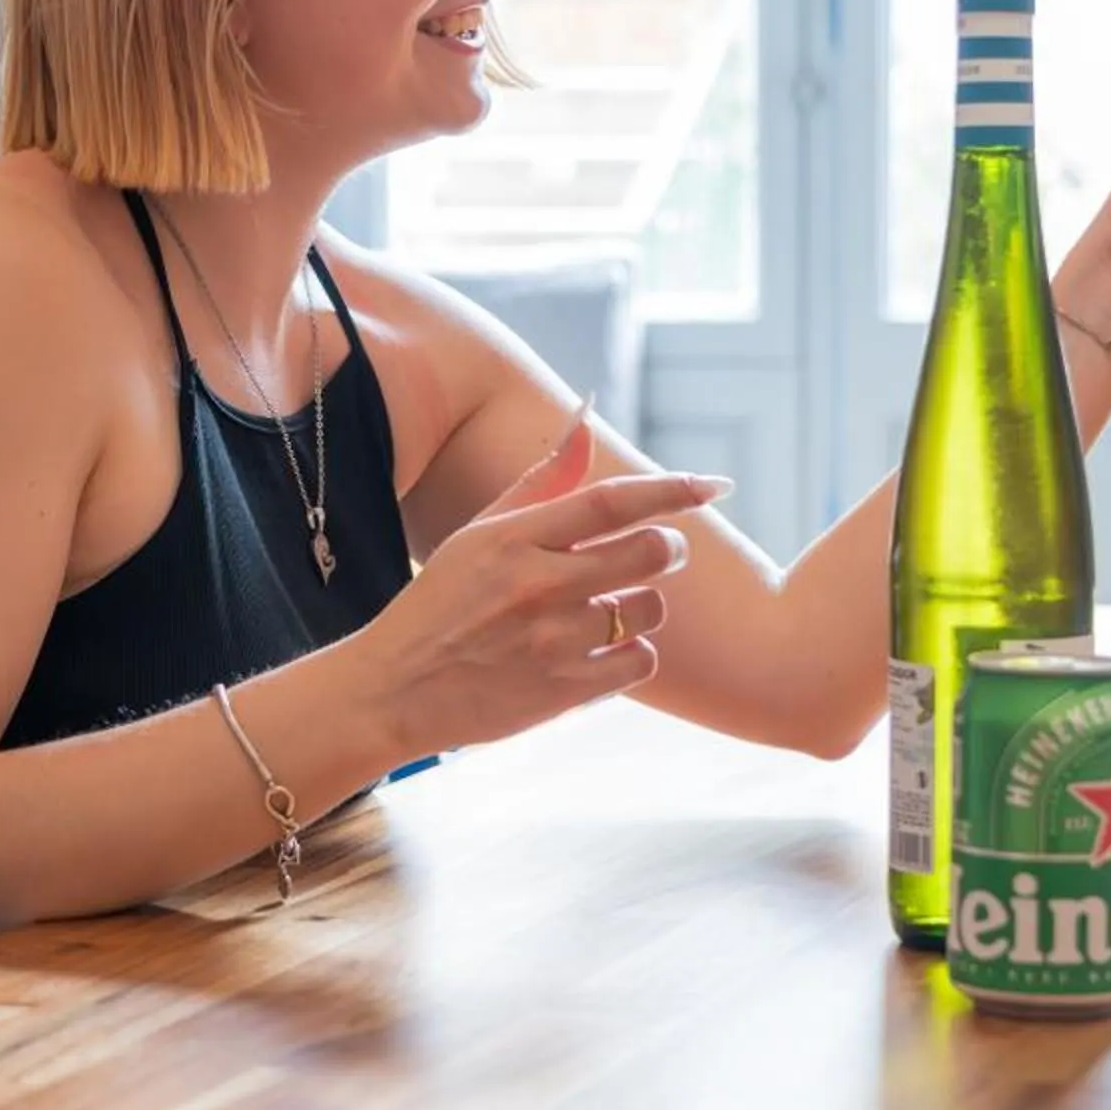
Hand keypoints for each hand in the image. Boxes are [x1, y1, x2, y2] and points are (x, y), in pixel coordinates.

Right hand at [350, 410, 727, 758]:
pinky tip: (599, 652)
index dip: (673, 489)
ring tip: (604, 612)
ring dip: (642, 607)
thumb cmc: (440, 604)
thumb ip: (540, 481)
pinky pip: (641, 661)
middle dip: (667, 549)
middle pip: (651, 553)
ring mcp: (553, 641)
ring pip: (651, 610)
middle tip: (654, 553)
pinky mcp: (564, 691)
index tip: (715, 486)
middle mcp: (538, 585)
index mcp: (514, 538)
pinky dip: (632, 655)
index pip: (613, 501)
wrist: (395, 691)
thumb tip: (586, 418)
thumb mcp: (478, 534)